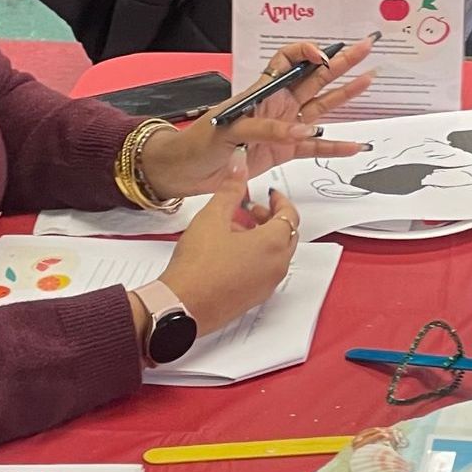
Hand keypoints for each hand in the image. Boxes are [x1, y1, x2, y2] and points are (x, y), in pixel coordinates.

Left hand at [137, 38, 376, 198]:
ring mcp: (285, 127)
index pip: (288, 61)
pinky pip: (316, 147)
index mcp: (263, 90)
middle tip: (365, 48)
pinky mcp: (285, 152)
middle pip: (315, 78)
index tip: (321, 56)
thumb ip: (267, 127)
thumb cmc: (200, 142)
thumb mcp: (229, 127)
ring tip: (368, 80)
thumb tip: (302, 130)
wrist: (187, 171)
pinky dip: (335, 147)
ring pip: (321, 107)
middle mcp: (278, 104)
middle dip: (340, 63)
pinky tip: (354, 144)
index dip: (306, 53)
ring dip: (345, 95)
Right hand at [150, 154, 299, 334]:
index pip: (290, 215)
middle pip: (286, 235)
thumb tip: (239, 166)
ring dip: (262, 237)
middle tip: (251, 209)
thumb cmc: (197, 267)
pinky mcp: (255, 298)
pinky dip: (256, 256)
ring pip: (275, 254)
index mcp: (273, 244)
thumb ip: (230, 189)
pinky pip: (265, 271)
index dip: (280, 200)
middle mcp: (276, 266)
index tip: (270, 194)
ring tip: (234, 228)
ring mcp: (267, 285)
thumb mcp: (212, 217)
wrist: (182, 306)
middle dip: (270, 218)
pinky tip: (229, 251)